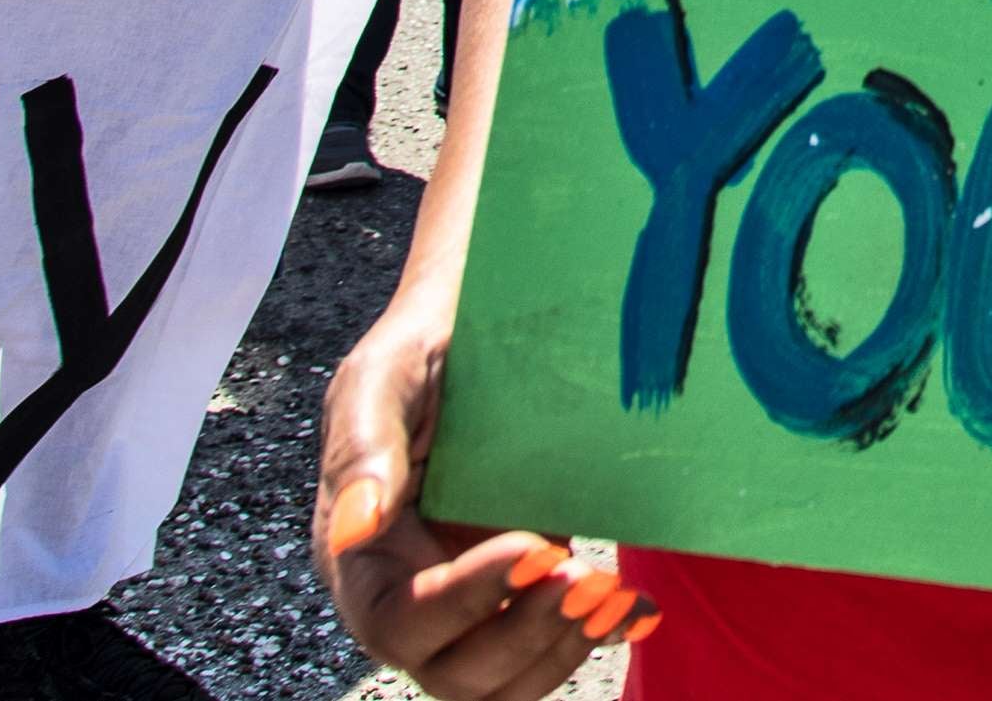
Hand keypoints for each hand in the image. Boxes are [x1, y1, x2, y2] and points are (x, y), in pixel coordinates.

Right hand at [316, 293, 652, 695]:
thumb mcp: (383, 378)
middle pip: (452, 671)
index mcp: (359, 557)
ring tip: (615, 597)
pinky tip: (636, 612)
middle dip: (525, 636)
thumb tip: (356, 527)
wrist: (478, 327)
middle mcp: (406, 595)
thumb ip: (364, 449)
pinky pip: (542, 655)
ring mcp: (465, 604)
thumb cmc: (421, 348)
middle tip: (588, 579)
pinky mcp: (516, 595)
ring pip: (500, 681)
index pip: (398, 620)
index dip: (466, 601)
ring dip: (560, 650)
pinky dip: (590, 642)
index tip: (533, 546)